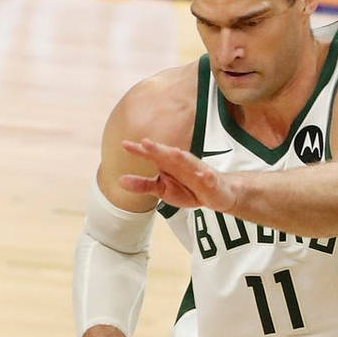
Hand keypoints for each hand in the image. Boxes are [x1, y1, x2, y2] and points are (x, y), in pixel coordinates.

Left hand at [118, 139, 239, 212]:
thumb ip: (143, 185)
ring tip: (173, 152)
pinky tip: (204, 174)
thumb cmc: (189, 189)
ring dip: (182, 157)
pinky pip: (210, 178)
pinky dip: (207, 176)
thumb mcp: (162, 190)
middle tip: (145, 142)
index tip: (124, 144)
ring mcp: (198, 172)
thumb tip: (119, 180)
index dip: (139, 150)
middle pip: (169, 155)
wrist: (218, 194)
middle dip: (158, 149)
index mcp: (168, 165)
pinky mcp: (212, 182)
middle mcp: (182, 164)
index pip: (152, 155)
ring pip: (190, 162)